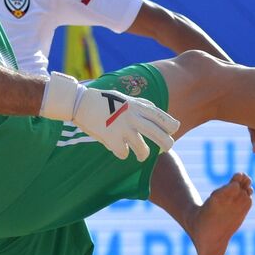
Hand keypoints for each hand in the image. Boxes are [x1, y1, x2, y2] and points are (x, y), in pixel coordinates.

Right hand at [41, 72, 178, 160]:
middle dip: (166, 143)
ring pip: (142, 149)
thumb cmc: (103, 100)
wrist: (80, 103)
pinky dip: (122, 153)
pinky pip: (123, 153)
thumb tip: (156, 110)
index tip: (174, 131)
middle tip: (168, 148)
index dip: (171, 125)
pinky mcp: (111, 139)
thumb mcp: (125, 98)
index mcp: (137, 106)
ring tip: (141, 156)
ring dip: (143, 155)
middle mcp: (133, 117)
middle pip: (158, 134)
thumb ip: (142, 104)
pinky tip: (118, 150)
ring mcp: (122, 129)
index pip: (161, 117)